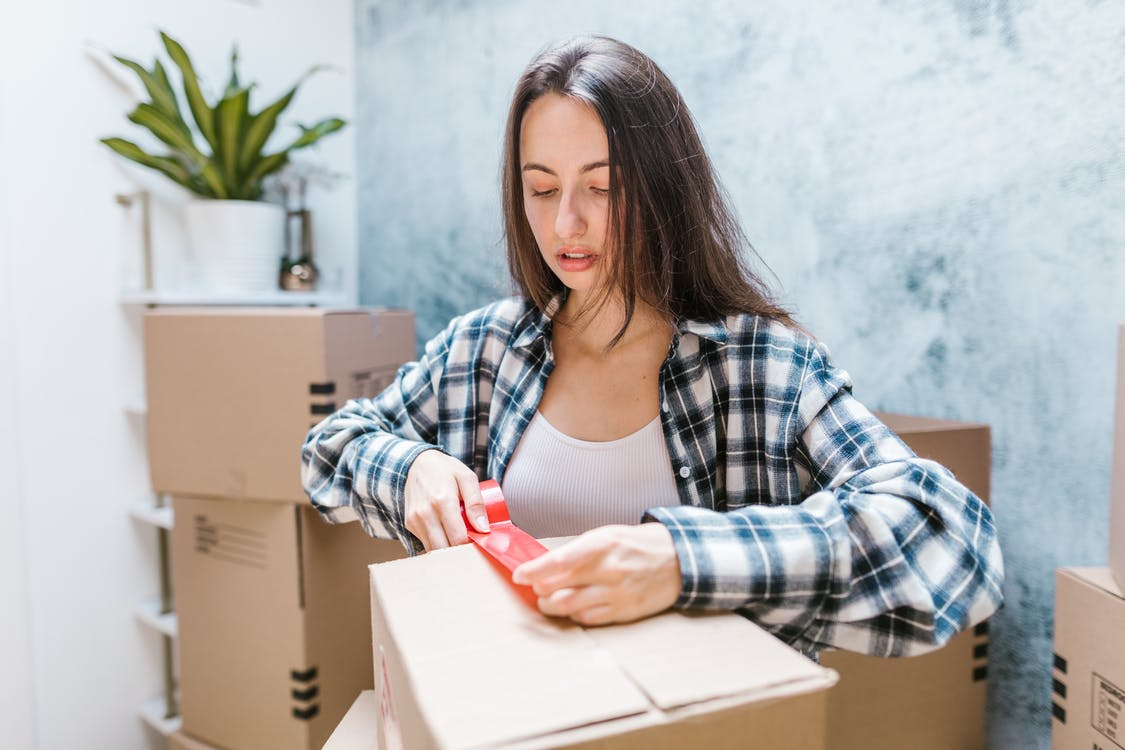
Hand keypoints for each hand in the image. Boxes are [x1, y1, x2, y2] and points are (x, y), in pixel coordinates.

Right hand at [403, 450, 489, 550]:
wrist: (417, 463)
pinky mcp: (409, 524)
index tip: (479, 539)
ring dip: (448, 549)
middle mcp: (425, 513)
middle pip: (445, 549)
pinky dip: (437, 543)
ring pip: (434, 550)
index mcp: (442, 501)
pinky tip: (446, 532)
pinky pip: (425, 542)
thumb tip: (483, 529)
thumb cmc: (445, 470)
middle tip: (471, 540)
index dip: (471, 544)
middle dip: (460, 549)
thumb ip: (476, 503)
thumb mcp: (467, 478)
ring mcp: (414, 520)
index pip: (458, 538)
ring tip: (459, 535)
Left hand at [511, 523, 681, 625]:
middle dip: (539, 591)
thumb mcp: (606, 535)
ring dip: (552, 606)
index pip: (558, 561)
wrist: (677, 560)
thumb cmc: (636, 545)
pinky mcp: (624, 612)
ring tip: (549, 600)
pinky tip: (573, 607)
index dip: (533, 571)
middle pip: (558, 589)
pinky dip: (573, 614)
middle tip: (535, 587)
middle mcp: (608, 570)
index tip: (519, 575)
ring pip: (569, 608)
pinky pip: (587, 619)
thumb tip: (544, 565)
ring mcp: (616, 594)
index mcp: (601, 545)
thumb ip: (576, 550)